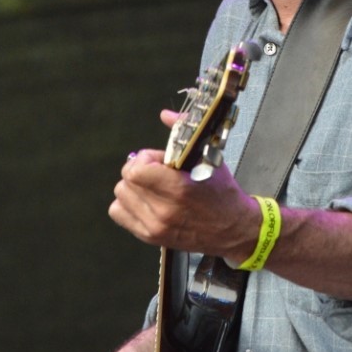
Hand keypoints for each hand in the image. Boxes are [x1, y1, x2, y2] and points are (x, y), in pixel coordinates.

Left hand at [108, 144, 260, 263]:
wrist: (233, 229)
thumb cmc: (223, 193)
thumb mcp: (210, 158)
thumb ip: (184, 133)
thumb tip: (165, 114)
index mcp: (178, 189)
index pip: (136, 170)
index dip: (145, 159)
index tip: (160, 161)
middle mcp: (163, 210)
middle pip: (126, 182)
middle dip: (139, 171)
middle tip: (156, 172)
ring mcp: (155, 227)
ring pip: (120, 196)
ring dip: (133, 187)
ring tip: (152, 187)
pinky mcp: (150, 237)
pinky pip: (119, 213)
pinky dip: (127, 204)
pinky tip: (145, 201)